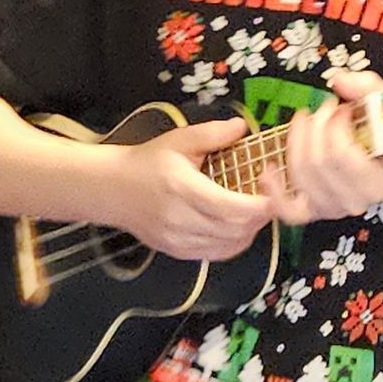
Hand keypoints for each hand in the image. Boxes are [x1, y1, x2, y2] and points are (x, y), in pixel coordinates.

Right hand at [110, 117, 272, 261]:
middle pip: (237, 229)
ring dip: (251, 229)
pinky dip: (235, 242)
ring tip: (253, 208)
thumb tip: (242, 127)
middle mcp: (180, 220)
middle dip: (261, 215)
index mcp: (182, 189)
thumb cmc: (145, 163)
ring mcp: (177, 240)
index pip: (233, 208)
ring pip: (230, 245)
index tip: (272, 187)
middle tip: (269, 196)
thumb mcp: (178, 140)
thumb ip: (213, 134)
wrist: (110, 188)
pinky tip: (237, 225)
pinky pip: (217, 253)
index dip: (261, 203)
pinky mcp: (177, 251)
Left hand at [260, 70, 382, 226]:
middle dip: (316, 127)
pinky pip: (287, 209)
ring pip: (300, 174)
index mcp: (377, 183)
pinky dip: (274, 190)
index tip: (342, 108)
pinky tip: (269, 169)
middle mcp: (354, 202)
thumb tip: (340, 80)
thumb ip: (368, 89)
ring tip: (305, 122)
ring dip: (296, 142)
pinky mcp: (312, 211)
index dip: (334, 125)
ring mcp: (331, 209)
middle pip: (317, 162)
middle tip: (323, 110)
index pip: (341, 154)